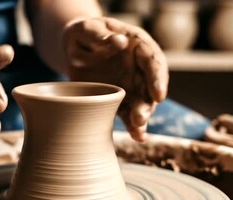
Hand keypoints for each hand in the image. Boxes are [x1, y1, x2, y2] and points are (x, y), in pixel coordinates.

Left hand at [63, 17, 168, 141]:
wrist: (74, 50)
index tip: (158, 95)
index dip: (157, 78)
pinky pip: (128, 113)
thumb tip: (120, 43)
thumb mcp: (86, 29)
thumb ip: (99, 34)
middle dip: (147, 103)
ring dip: (142, 118)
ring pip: (141, 102)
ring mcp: (131, 84)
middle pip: (149, 86)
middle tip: (140, 118)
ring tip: (138, 132)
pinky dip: (134, 126)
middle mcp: (138, 66)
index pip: (152, 60)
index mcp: (136, 45)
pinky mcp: (120, 98)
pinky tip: (138, 137)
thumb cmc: (82, 35)